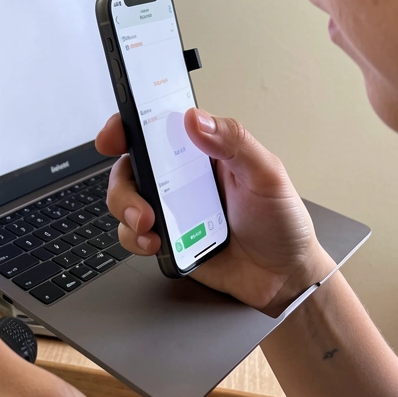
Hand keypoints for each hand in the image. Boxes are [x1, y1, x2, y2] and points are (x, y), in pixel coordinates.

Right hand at [96, 109, 335, 315]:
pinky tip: (154, 244)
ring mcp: (171, 207)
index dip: (127, 126)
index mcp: (203, 152)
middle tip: (139, 204)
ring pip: (124, 198)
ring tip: (147, 227)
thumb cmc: (282, 222)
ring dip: (125, 210)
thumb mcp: (267, 174)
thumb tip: (195, 118)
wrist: (285, 278)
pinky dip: (134, 238)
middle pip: (130, 164)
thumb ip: (234, 141)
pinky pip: (133, 233)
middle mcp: (180, 176)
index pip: (158, 127)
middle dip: (122, 182)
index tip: (113, 136)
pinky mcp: (167, 238)